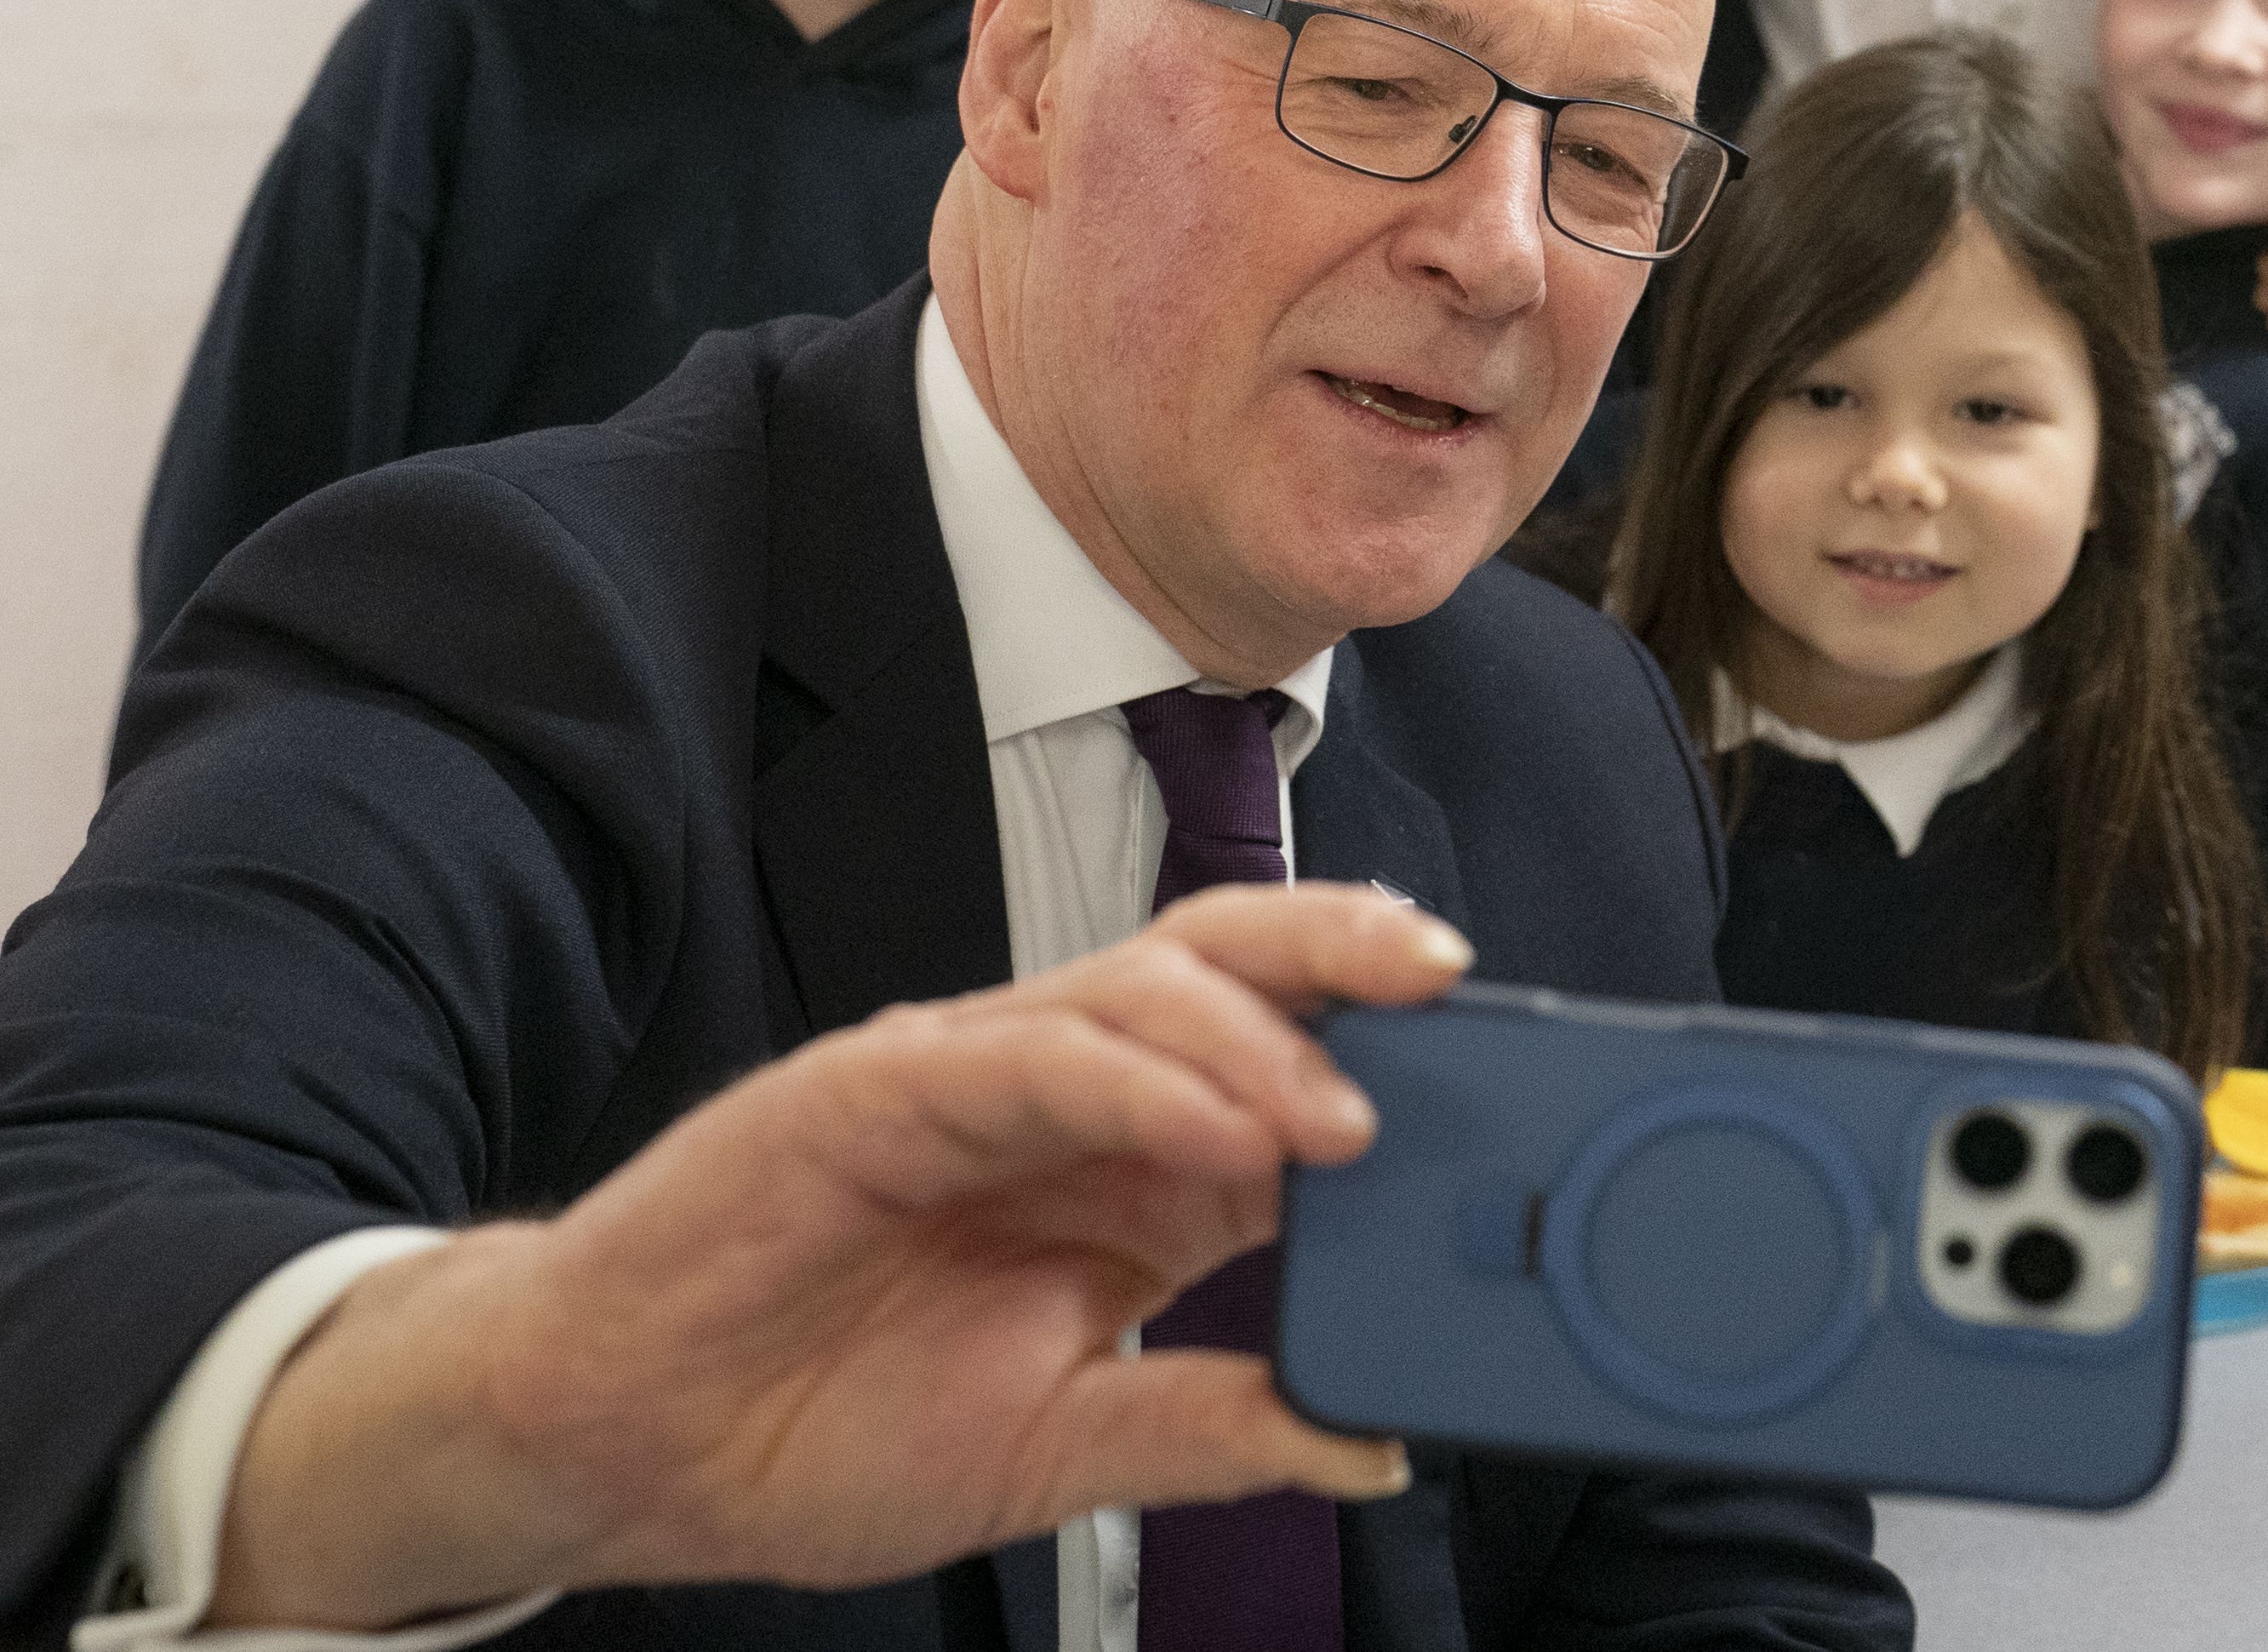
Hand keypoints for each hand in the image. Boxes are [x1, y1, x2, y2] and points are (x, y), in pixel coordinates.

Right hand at [214, 883, 1471, 1630]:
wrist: (621, 1450)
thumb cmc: (814, 1431)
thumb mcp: (1058, 1453)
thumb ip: (1210, 1431)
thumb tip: (1373, 1444)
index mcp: (1132, 1174)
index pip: (1290, 1066)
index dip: (1394, 1049)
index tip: (1508, 1070)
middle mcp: (1071, 1101)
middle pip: (1234, 972)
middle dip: (1350, 952)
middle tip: (1454, 981)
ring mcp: (972, 1077)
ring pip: (1145, 989)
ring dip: (1260, 1039)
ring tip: (1343, 1118)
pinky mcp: (872, 1087)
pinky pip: (1027, 1055)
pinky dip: (1133, 1080)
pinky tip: (1211, 1132)